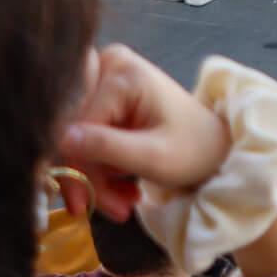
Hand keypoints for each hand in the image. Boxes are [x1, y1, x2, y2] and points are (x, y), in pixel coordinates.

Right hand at [57, 44, 231, 220]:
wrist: (215, 148)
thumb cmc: (194, 149)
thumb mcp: (151, 156)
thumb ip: (106, 147)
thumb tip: (61, 139)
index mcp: (123, 73)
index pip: (76, 128)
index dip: (76, 172)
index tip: (84, 206)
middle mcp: (109, 67)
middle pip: (73, 133)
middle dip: (88, 177)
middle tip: (113, 209)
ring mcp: (106, 81)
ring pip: (76, 142)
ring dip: (96, 178)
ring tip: (125, 202)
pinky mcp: (105, 99)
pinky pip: (86, 140)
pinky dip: (101, 169)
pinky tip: (123, 187)